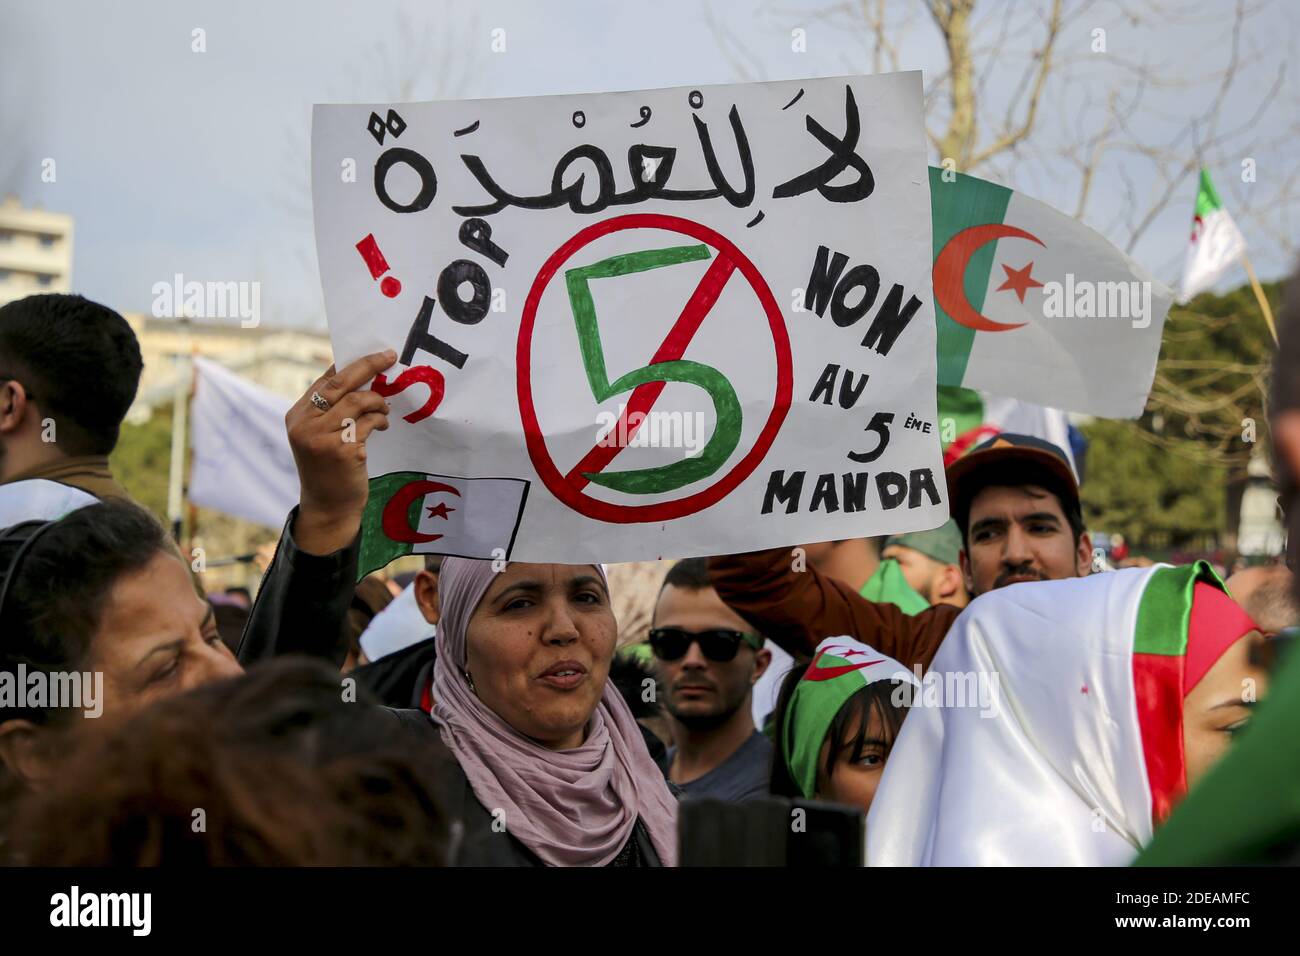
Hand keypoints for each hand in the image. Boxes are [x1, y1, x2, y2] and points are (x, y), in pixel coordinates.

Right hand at [286, 350, 395, 554]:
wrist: (328, 507)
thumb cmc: (329, 468)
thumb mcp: (319, 436)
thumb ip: (330, 410)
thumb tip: (361, 376)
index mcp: (297, 416)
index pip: (325, 379)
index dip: (351, 365)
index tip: (374, 356)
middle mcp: (305, 424)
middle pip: (341, 383)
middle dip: (368, 366)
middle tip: (390, 357)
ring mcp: (322, 437)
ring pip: (358, 401)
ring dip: (378, 402)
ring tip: (384, 410)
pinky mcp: (342, 450)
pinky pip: (368, 423)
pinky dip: (380, 420)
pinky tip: (382, 425)